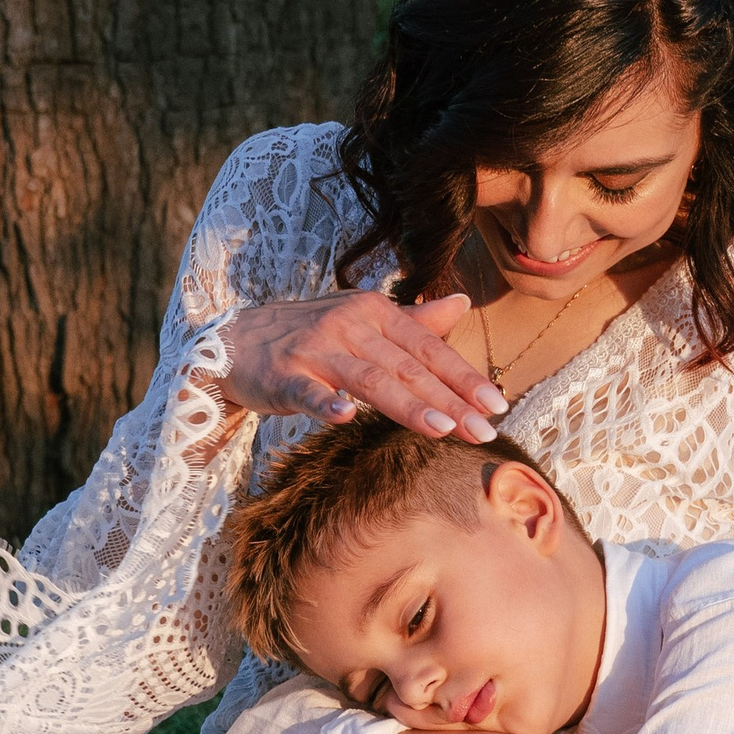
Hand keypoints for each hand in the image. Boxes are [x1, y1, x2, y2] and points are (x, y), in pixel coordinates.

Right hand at [200, 289, 505, 442]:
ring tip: (444, 428)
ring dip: (408, 404)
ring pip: (369, 379)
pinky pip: (307, 391)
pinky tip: (344, 417)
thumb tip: (462, 304)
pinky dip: (325, 403)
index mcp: (375, 313)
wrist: (237, 341)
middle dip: (451, 399)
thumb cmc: (311, 335)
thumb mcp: (364, 320)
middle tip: (485, 430)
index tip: (497, 404)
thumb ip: (415, 320)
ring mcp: (315, 350)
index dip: (464, 376)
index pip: (429, 349)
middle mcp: (349, 326)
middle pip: (408, 367)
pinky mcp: (284, 375)